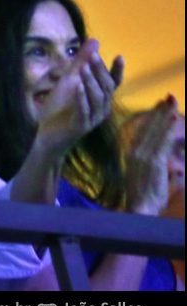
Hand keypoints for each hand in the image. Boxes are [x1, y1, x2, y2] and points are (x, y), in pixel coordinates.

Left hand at [35, 39, 122, 154]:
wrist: (46, 134)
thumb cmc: (60, 107)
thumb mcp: (68, 81)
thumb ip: (81, 62)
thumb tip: (95, 41)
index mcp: (100, 98)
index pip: (113, 83)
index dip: (117, 71)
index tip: (119, 56)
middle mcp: (101, 108)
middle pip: (106, 88)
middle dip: (100, 71)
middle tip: (92, 56)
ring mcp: (92, 118)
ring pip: (98, 98)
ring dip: (91, 82)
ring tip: (83, 68)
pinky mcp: (81, 126)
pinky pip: (84, 110)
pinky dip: (81, 97)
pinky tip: (77, 86)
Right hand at [125, 96, 179, 214]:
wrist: (139, 209)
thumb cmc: (144, 200)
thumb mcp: (149, 181)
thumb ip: (158, 170)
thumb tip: (173, 168)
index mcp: (133, 155)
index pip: (143, 131)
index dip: (152, 117)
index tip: (160, 106)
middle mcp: (136, 151)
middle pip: (149, 127)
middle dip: (160, 111)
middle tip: (169, 96)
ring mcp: (143, 155)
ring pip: (156, 131)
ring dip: (165, 115)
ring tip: (172, 101)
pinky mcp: (153, 161)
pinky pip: (162, 140)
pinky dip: (167, 128)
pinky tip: (173, 118)